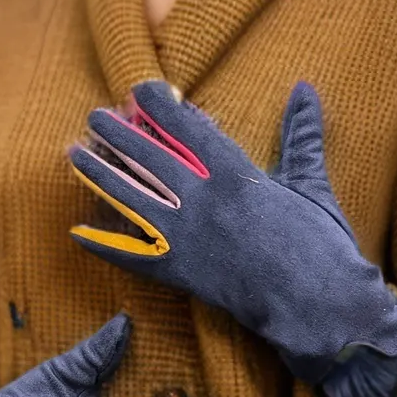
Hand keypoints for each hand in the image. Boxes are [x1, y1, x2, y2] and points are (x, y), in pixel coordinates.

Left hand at [68, 81, 396, 384]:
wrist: (320, 308)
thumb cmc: (321, 245)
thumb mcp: (310, 183)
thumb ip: (300, 134)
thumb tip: (305, 88)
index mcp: (236, 175)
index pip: (187, 130)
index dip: (159, 108)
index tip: (138, 90)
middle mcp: (203, 202)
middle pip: (150, 159)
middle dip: (119, 135)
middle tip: (94, 116)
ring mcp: (188, 239)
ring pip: (132, 199)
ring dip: (101, 174)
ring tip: (75, 153)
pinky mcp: (182, 274)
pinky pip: (134, 258)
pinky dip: (104, 245)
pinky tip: (77, 233)